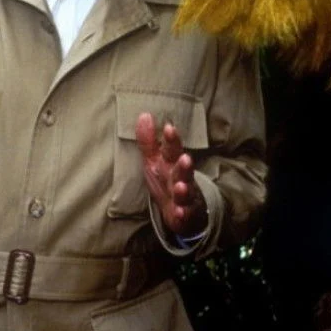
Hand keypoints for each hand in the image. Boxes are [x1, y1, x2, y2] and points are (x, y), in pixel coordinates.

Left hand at [136, 112, 208, 238]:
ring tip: (181, 187)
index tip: (169, 127)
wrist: (184, 211)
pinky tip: (179, 212)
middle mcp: (181, 178)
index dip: (171, 140)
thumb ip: (149, 141)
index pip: (172, 150)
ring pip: (186, 193)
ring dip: (184, 190)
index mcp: (171, 164)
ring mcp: (185, 197)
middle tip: (185, 158)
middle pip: (183, 170)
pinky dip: (182, 214)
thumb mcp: (154, 161)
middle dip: (184, 165)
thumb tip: (143, 115)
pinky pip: (185, 215)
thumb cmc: (166, 181)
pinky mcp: (185, 215)